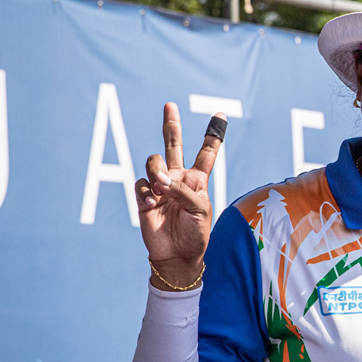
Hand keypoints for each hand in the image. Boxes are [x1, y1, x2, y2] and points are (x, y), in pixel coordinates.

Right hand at [134, 103, 225, 289]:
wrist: (177, 255)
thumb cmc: (195, 234)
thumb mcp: (200, 210)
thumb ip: (183, 190)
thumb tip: (160, 180)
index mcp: (198, 180)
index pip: (207, 153)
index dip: (213, 135)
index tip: (220, 114)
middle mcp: (179, 178)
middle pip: (174, 145)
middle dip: (171, 125)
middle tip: (170, 106)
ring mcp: (160, 186)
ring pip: (154, 161)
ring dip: (157, 172)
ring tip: (162, 189)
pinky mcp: (144, 197)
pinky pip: (141, 184)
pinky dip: (146, 192)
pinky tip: (151, 205)